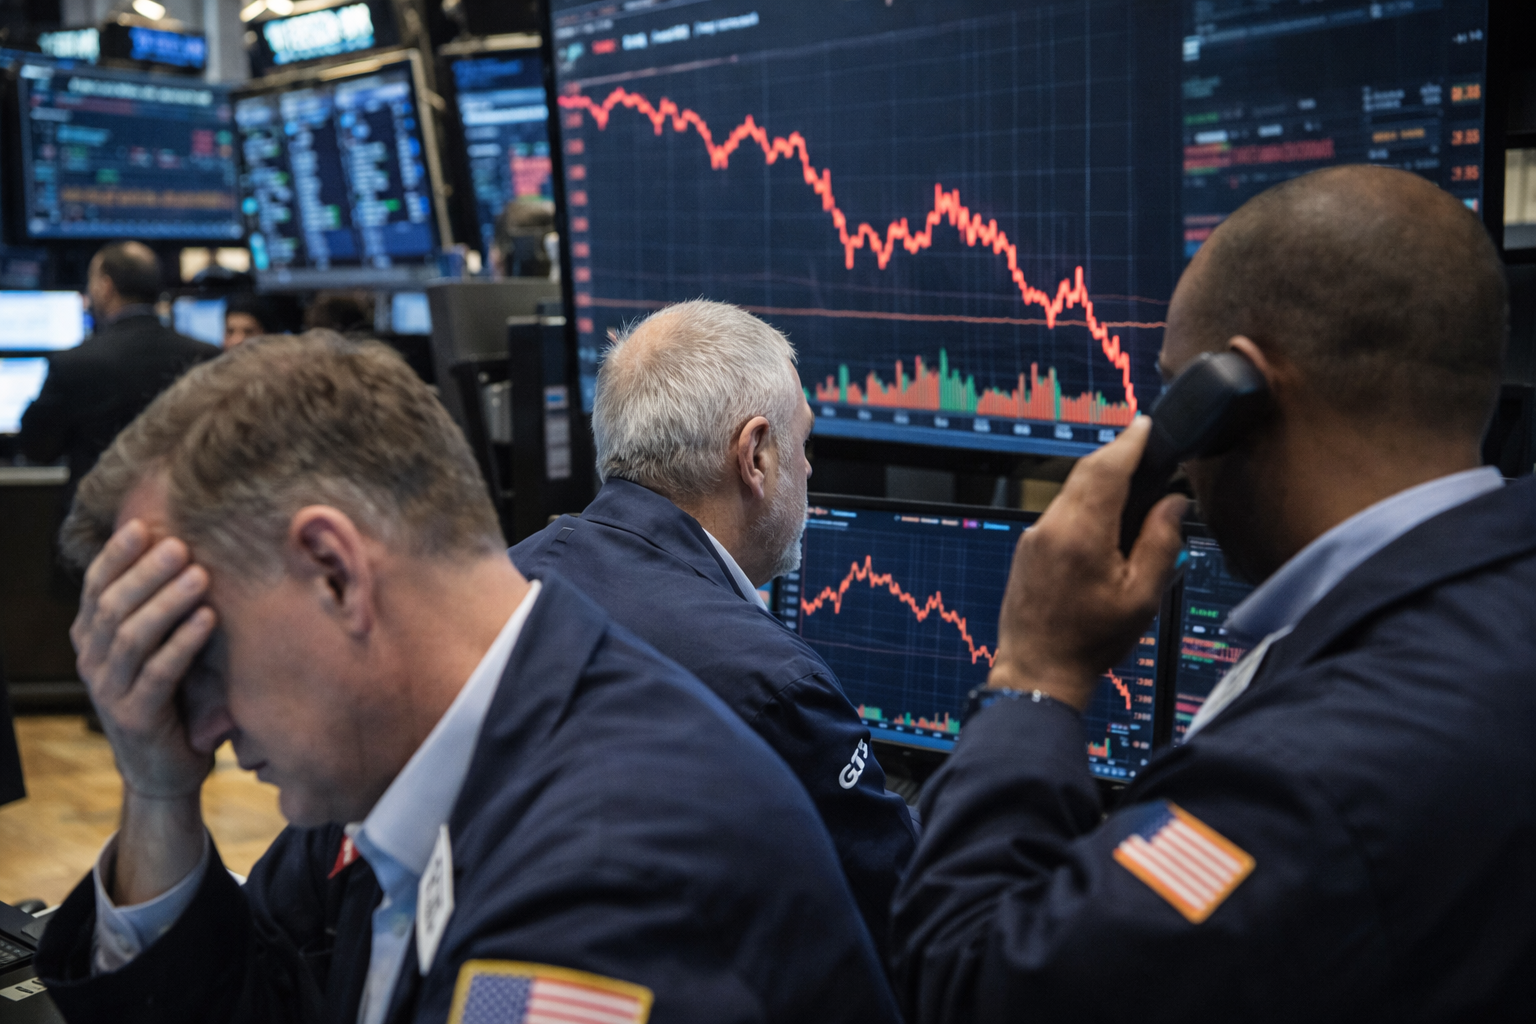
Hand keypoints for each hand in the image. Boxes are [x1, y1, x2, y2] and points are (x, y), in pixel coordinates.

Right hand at [72, 520, 219, 800]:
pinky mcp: (135, 716)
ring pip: (131, 635)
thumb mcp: (159, 645)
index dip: (118, 554)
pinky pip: (158, 672)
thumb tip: (190, 547)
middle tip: (180, 545)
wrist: (166, 766)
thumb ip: (161, 607)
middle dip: (147, 572)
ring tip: (200, 576)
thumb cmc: (172, 694)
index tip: (146, 524)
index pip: (97, 586)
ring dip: (167, 601)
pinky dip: (183, 642)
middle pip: (113, 605)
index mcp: (92, 637)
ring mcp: (108, 689)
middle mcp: (91, 659)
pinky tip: (208, 618)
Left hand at [989, 418, 1186, 709]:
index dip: (1130, 442)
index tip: (1145, 425)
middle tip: (1145, 448)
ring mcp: (1034, 536)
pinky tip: (1104, 522)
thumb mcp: (1142, 596)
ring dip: (1100, 482)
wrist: (1037, 672)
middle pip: (1086, 472)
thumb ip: (1161, 543)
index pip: (1107, 468)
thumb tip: (1173, 504)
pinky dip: (1084, 504)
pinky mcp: (1027, 548)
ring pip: (1070, 491)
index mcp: (1081, 533)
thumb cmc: (1089, 641)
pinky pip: (1059, 512)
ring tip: (1132, 488)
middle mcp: (1051, 527)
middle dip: (1116, 456)